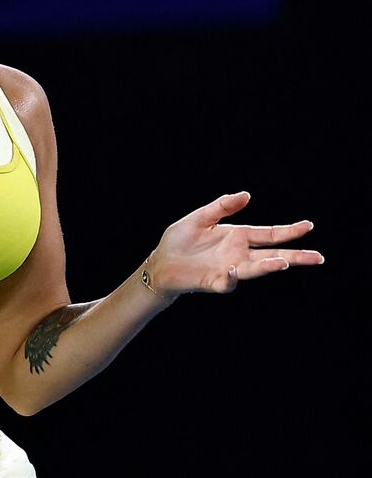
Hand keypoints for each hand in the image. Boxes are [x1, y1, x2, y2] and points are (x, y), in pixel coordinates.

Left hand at [147, 191, 323, 295]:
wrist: (159, 263)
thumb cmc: (179, 241)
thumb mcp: (200, 218)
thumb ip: (222, 206)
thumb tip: (247, 195)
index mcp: (238, 237)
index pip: (269, 234)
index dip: (289, 231)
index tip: (309, 225)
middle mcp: (239, 254)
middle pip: (273, 255)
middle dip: (295, 256)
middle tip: (318, 257)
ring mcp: (228, 269)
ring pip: (255, 269)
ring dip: (269, 267)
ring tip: (285, 263)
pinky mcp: (213, 282)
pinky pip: (227, 282)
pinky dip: (232, 278)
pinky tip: (235, 270)